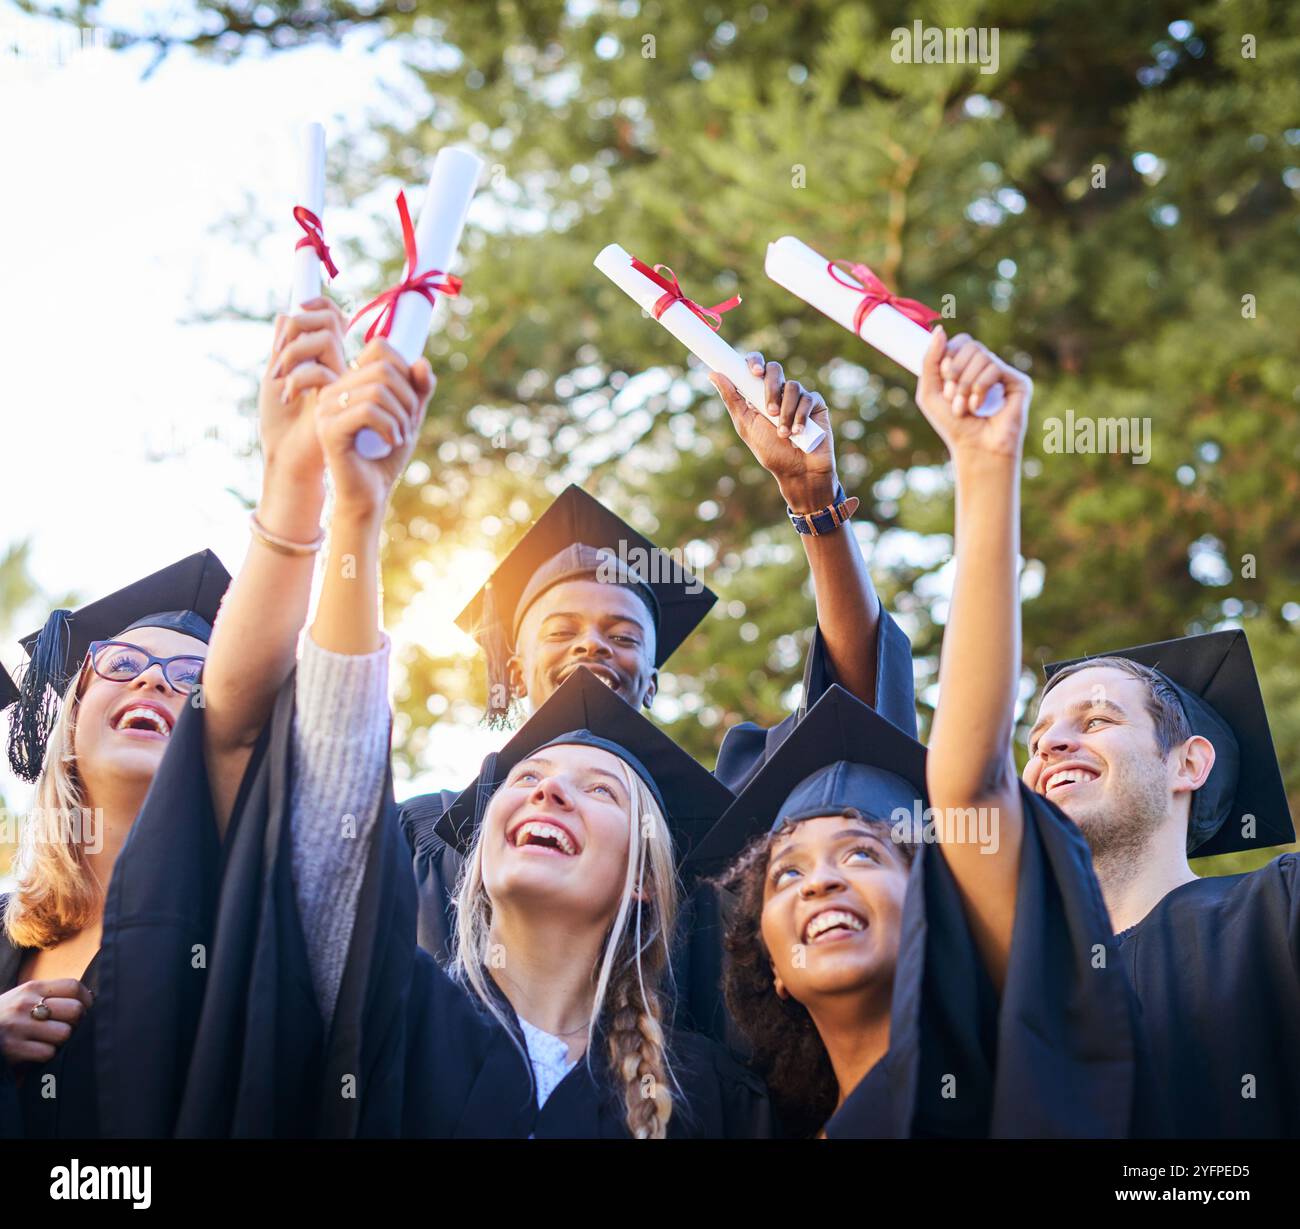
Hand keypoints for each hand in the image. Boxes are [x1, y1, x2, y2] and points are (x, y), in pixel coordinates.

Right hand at [0, 979, 92, 1065]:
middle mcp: (25, 1004)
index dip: (86, 999)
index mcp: (32, 988)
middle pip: (75, 1010)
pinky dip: (47, 1055)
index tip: (85, 1009)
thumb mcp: (23, 997)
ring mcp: (18, 1026)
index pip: (74, 986)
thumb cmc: (5, 1016)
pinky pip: (48, 1053)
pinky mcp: (12, 1049)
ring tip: (50, 1040)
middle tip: (67, 1027)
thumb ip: (51, 995)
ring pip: (64, 1033)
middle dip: (76, 1022)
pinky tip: (36, 1052)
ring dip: (62, 1041)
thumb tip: (90, 999)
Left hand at [259, 297, 347, 481]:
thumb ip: (284, 347)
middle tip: (279, 356)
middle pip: (329, 318)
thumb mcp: (276, 376)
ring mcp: (343, 380)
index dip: (316, 304)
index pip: (331, 315)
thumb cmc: (281, 423)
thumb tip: (286, 312)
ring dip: (293, 351)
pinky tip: (289, 397)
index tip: (295, 311)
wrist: (288, 458)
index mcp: (326, 358)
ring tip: (281, 379)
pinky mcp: (342, 398)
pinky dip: (297, 377)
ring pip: (325, 337)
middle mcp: (339, 365)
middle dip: (296, 326)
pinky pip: (320, 368)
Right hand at [315, 338, 435, 520]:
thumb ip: (418, 388)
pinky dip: (390, 426)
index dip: (405, 369)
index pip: (379, 347)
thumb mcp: (409, 416)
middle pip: (383, 367)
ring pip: (378, 389)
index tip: (409, 401)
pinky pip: (368, 410)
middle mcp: (334, 389)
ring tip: (400, 435)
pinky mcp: (329, 428)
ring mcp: (327, 408)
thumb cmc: (386, 455)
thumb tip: (422, 361)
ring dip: (401, 416)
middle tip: (408, 423)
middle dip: (408, 397)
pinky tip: (392, 442)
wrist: (370, 494)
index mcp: (350, 381)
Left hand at [709, 353, 838, 512]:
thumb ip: (732, 399)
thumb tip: (713, 374)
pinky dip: (801, 416)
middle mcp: (780, 392)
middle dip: (771, 388)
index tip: (754, 372)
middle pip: (775, 369)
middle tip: (769, 411)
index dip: (754, 362)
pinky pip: (808, 398)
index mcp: (760, 394)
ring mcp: (799, 397)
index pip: (756, 367)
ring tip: (783, 433)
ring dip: (785, 412)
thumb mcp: (747, 425)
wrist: (798, 471)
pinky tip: (798, 433)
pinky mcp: (816, 404)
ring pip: (792, 386)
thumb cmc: (771, 451)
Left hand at [915, 328, 1031, 461]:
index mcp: (969, 367)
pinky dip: (980, 387)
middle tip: (952, 398)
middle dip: (954, 372)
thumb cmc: (952, 425)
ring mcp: (1004, 373)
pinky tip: (979, 406)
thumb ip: (929, 360)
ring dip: (965, 385)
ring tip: (964, 407)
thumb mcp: (930, 392)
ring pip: (981, 356)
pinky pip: (995, 367)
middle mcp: (987, 367)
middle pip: (969, 345)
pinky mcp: (1018, 382)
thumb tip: (939, 329)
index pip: (959, 342)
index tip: (944, 383)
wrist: (974, 448)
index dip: (948, 358)